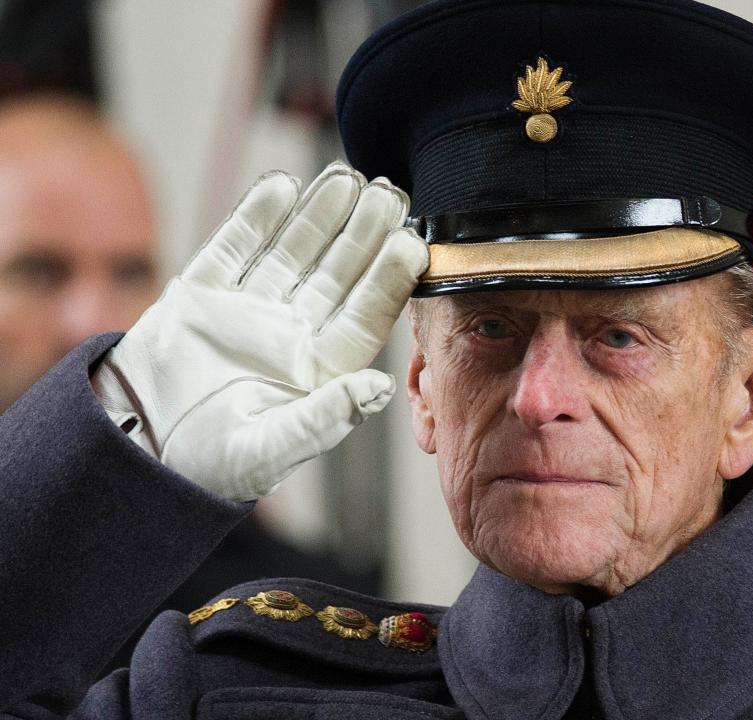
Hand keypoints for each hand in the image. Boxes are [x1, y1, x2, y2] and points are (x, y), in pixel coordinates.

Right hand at [95, 162, 427, 499]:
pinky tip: (283, 186)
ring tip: (345, 178)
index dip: (388, 280)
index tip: (411, 243)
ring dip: (318, 214)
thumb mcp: (270, 450)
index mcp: (320, 369)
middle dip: (362, 232)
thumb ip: (324, 418)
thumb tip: (379, 388)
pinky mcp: (203, 294)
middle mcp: (293, 333)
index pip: (365, 315)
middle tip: (388, 192)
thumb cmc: (209, 464)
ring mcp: (250, 309)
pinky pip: (234, 247)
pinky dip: (256, 217)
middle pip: (337, 273)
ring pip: (292, 251)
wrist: (134, 449)